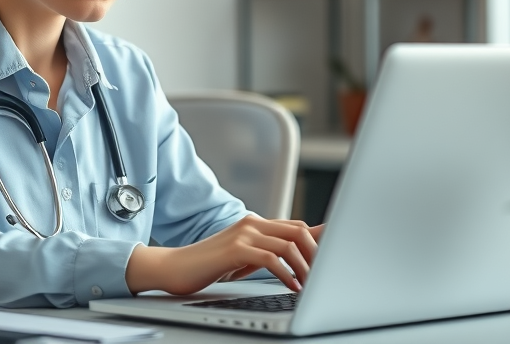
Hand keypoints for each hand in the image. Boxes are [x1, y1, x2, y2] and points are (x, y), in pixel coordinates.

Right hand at [126, 215, 323, 295]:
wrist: (173, 267)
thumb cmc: (207, 265)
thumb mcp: (243, 257)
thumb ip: (267, 252)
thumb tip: (297, 257)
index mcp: (255, 224)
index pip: (297, 226)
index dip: (319, 241)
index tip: (336, 258)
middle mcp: (252, 224)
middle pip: (299, 231)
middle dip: (317, 254)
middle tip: (325, 276)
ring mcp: (243, 234)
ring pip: (289, 244)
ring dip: (306, 267)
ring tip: (310, 285)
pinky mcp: (235, 249)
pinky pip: (271, 259)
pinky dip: (287, 274)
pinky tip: (291, 286)